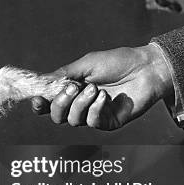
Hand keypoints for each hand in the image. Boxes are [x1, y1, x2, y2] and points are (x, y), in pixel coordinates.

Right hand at [32, 44, 173, 129]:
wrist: (146, 68)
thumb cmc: (117, 62)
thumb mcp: (85, 64)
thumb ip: (62, 75)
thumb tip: (39, 82)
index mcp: (72, 89)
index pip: (49, 103)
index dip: (40, 104)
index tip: (37, 99)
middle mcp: (80, 104)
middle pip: (56, 116)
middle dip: (59, 104)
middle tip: (71, 88)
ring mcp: (93, 114)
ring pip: (72, 120)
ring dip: (80, 104)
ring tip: (95, 89)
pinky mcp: (108, 122)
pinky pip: (92, 122)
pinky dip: (95, 109)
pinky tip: (105, 97)